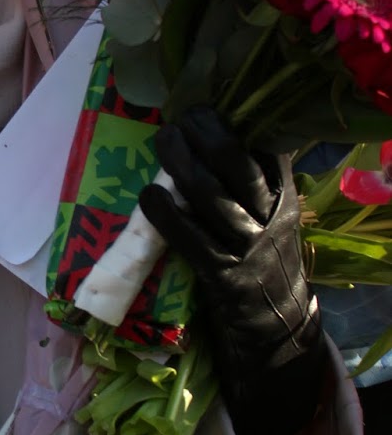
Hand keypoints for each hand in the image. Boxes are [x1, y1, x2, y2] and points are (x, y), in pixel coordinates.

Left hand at [138, 107, 326, 434]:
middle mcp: (270, 217)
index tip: (204, 108)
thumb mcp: (274, 218)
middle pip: (235, 163)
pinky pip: (191, 238)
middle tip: (178, 119)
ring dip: (179, 163)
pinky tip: (148, 194)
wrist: (278, 326)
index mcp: (284, 198)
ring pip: (211, 195)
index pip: (266, 150)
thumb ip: (255, 184)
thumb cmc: (263, 261)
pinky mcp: (223, 274)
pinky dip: (166, 214)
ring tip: (163, 140)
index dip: (233, 124)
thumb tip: (210, 139)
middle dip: (203, 134)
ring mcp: (247, 247)